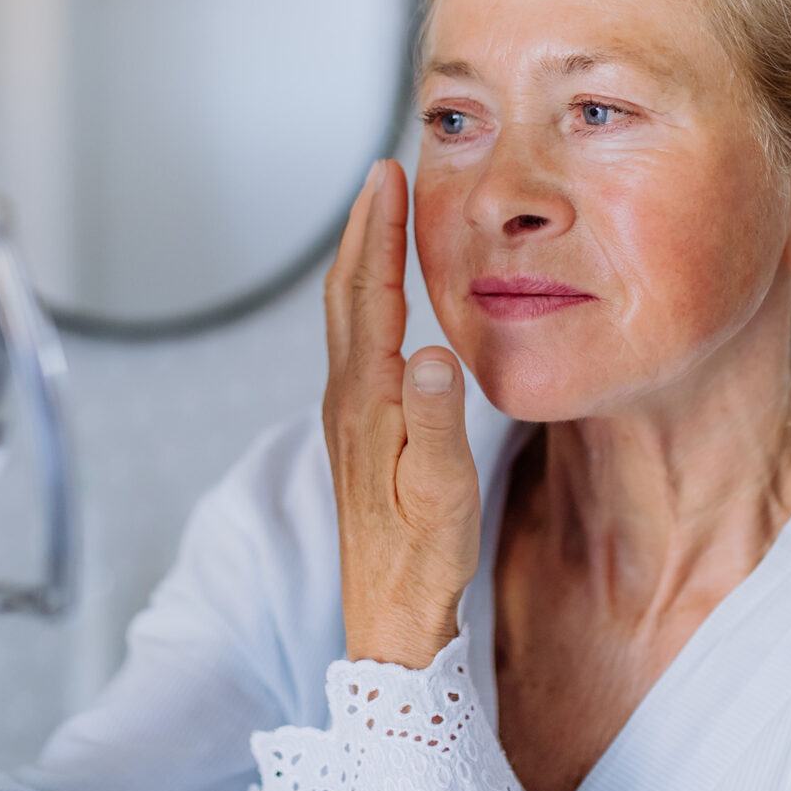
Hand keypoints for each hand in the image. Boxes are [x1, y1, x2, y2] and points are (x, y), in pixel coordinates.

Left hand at [323, 159, 482, 668]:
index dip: (378, 231)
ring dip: (362, 261)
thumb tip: (434, 353)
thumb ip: (438, 422)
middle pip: (346, 295)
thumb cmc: (423, 560)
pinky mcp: (359, 434)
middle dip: (362, 229)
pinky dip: (369, 302)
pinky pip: (358, 345)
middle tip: (381, 175)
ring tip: (382, 219)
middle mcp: (348, 401)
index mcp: (368, 403)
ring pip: (347, 318)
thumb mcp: (444, 492)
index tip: (386, 174)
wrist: (392, 616)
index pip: (370, 296)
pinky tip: (387, 304)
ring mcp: (349, 417)